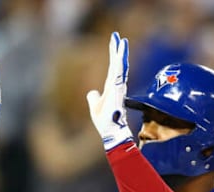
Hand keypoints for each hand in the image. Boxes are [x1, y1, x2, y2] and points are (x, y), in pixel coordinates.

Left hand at [86, 32, 132, 150]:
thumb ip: (93, 97)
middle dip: (117, 50)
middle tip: (117, 36)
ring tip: (122, 40)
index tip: (115, 42)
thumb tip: (91, 92)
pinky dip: (120, 61)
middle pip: (117, 63)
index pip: (113, 68)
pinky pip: (119, 73)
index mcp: (111, 87)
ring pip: (120, 66)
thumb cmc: (104, 121)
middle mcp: (117, 85)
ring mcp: (118, 87)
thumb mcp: (94, 106)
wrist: (111, 132)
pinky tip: (121, 52)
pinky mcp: (118, 90)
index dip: (114, 55)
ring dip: (120, 53)